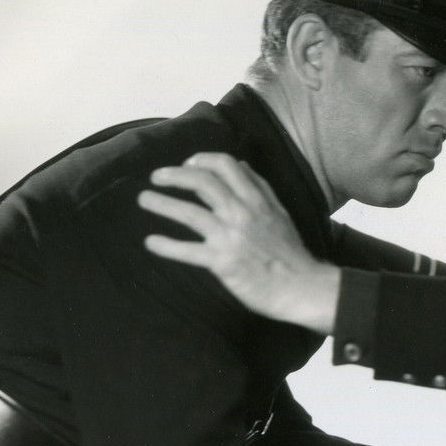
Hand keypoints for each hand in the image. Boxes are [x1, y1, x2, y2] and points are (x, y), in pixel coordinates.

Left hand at [137, 152, 338, 332]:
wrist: (301, 286)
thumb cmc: (291, 252)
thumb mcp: (280, 212)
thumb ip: (260, 188)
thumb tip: (241, 165)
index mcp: (257, 199)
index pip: (226, 165)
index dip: (201, 160)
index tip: (187, 164)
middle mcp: (243, 213)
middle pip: (203, 182)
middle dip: (175, 175)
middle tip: (156, 177)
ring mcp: (231, 237)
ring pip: (190, 213)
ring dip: (162, 204)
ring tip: (144, 199)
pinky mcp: (223, 262)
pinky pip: (188, 251)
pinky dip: (166, 246)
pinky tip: (151, 242)